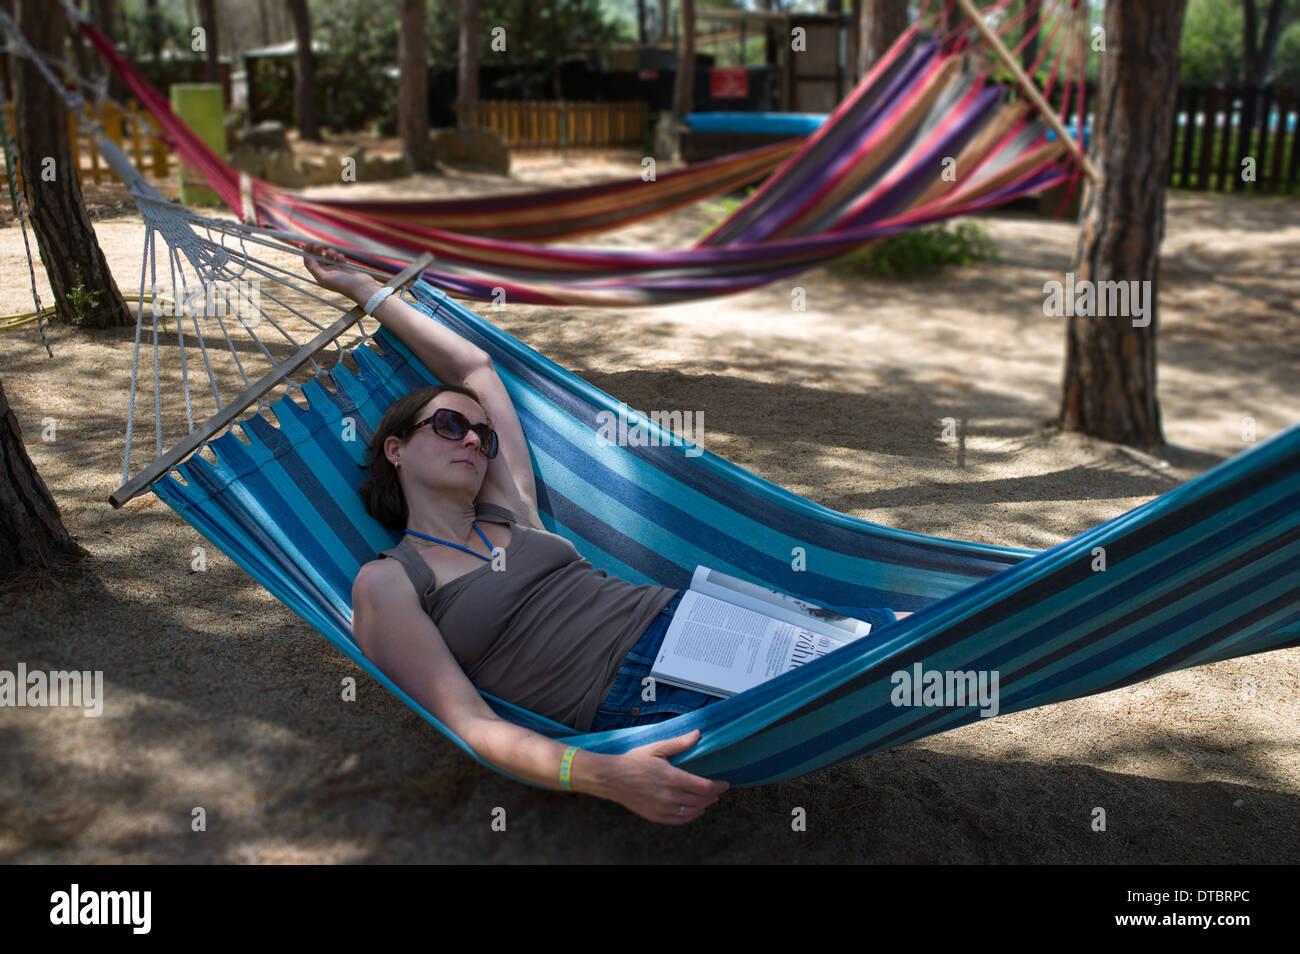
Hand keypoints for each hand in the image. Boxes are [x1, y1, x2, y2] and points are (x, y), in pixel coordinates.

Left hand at [302, 242, 377, 300]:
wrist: (362, 287)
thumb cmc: (344, 284)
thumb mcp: (326, 278)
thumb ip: (314, 268)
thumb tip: (306, 258)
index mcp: (320, 276)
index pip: (309, 262)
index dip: (307, 252)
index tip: (309, 243)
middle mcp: (326, 272)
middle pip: (317, 257)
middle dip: (318, 250)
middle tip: (321, 245)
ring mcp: (335, 269)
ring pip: (328, 255)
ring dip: (330, 252)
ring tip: (335, 254)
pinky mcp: (344, 266)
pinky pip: (338, 257)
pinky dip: (339, 256)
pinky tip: (343, 259)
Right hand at [605, 729, 729, 824]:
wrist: (612, 778)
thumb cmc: (634, 761)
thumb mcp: (657, 748)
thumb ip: (679, 743)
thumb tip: (698, 734)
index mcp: (672, 778)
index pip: (704, 786)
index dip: (717, 786)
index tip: (725, 783)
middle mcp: (670, 796)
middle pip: (700, 800)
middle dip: (713, 795)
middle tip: (718, 790)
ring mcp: (663, 808)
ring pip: (692, 811)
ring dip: (704, 806)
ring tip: (709, 800)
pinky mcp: (656, 816)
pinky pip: (679, 820)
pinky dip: (690, 816)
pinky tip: (694, 811)